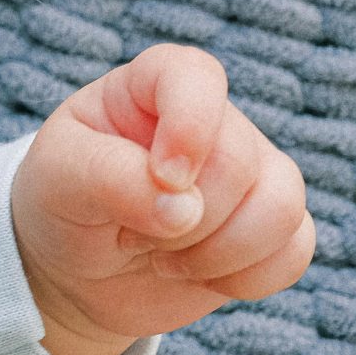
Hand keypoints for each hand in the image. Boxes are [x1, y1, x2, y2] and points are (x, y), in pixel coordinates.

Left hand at [10, 44, 314, 354]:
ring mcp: (249, 171)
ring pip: (282, 203)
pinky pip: (296, 249)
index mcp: (151, 86)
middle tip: (132, 235)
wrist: (79, 272)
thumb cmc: (62, 205)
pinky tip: (200, 275)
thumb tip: (184, 209)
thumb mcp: (60, 181)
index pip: (196, 76)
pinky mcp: (270, 225)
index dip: (189, 127)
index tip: (161, 178)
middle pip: (239, 160)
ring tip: (164, 258)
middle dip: (186, 218)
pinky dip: (246, 278)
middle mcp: (211, 120)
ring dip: (219, 252)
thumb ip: (110, 178)